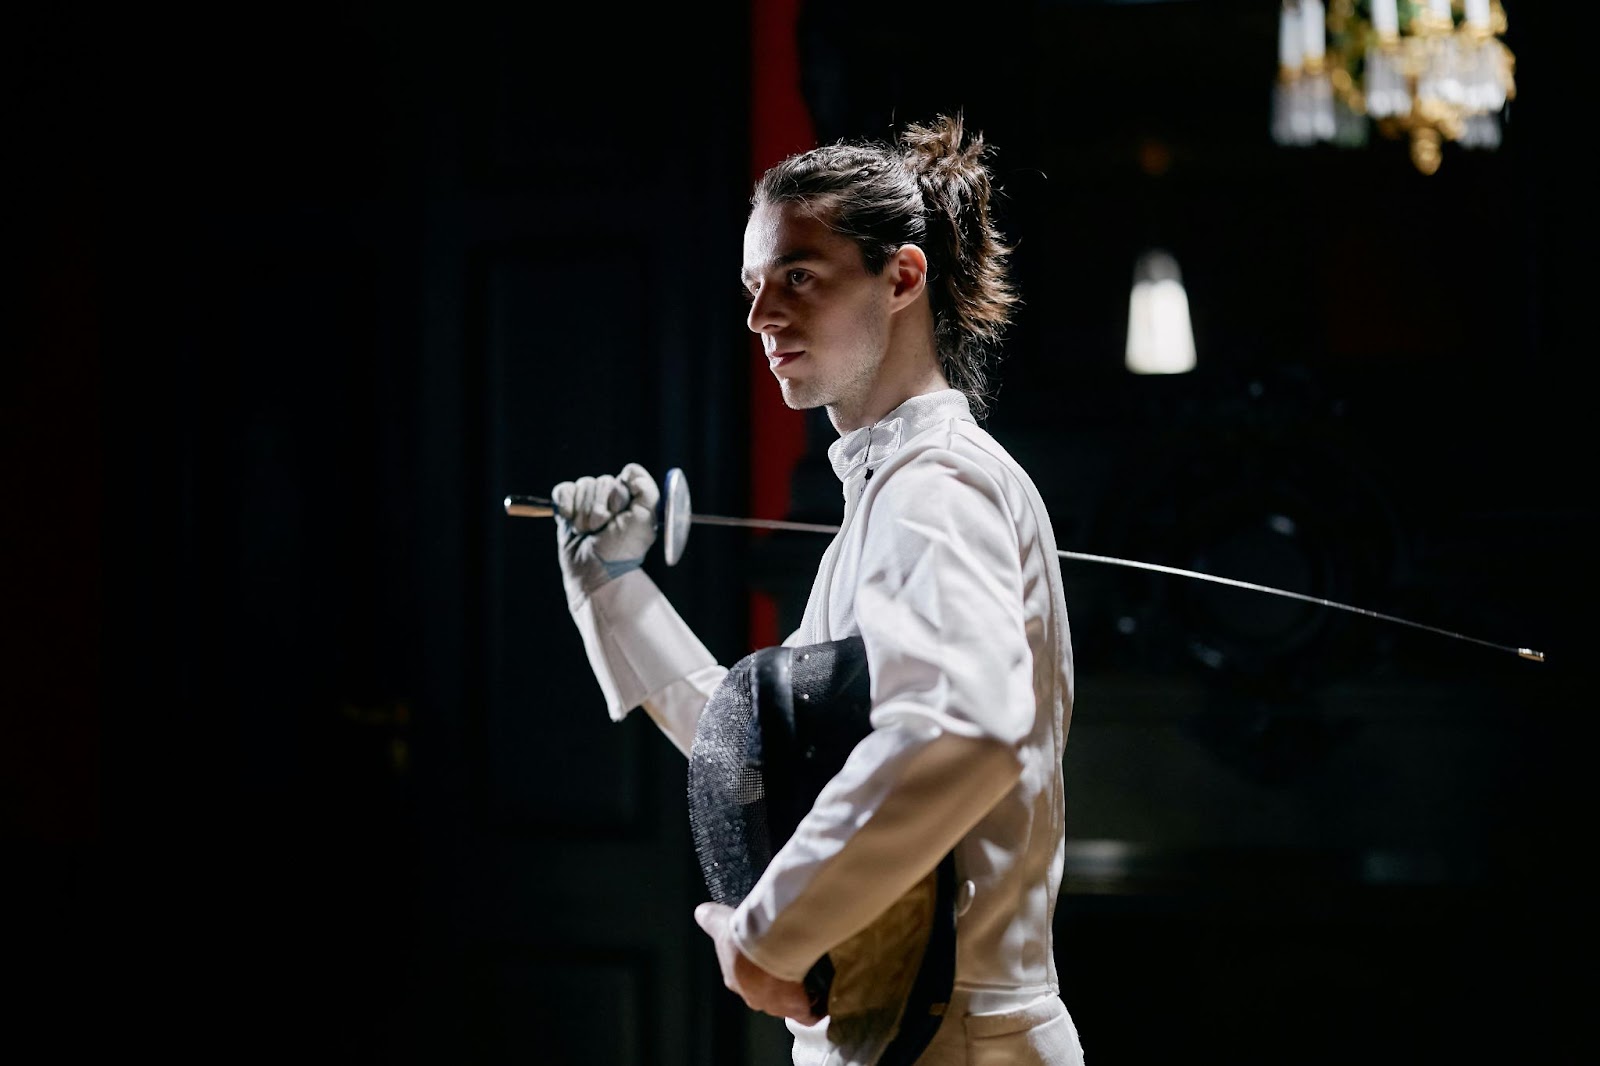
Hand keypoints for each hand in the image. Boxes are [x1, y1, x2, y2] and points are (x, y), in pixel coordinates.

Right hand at [551, 462, 659, 604]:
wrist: (596, 572)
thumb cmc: (623, 549)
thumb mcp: (645, 521)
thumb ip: (647, 491)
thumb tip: (630, 472)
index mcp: (633, 497)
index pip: (626, 474)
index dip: (619, 494)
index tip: (618, 513)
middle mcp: (612, 495)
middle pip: (601, 481)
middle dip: (600, 509)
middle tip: (602, 529)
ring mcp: (589, 501)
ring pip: (583, 486)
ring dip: (584, 514)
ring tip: (589, 532)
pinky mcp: (568, 507)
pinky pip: (563, 490)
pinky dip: (565, 505)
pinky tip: (570, 522)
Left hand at [693, 902, 820, 1024]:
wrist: (769, 948)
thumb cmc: (743, 938)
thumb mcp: (721, 923)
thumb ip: (711, 918)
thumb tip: (700, 911)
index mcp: (735, 980)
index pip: (744, 978)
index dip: (755, 968)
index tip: (767, 956)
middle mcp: (753, 997)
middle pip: (765, 992)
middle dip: (775, 980)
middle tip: (790, 961)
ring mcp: (775, 1006)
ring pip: (785, 1002)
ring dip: (795, 990)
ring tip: (808, 974)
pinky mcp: (795, 1009)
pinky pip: (807, 1014)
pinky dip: (814, 1008)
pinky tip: (821, 996)